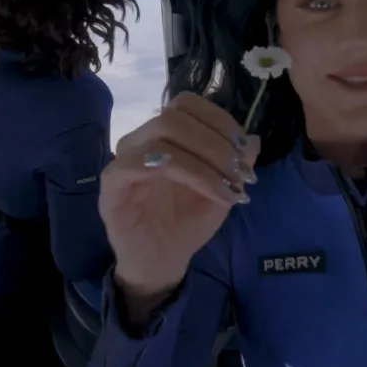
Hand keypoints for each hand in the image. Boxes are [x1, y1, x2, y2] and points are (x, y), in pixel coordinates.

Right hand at [101, 92, 259, 296]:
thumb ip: (236, 162)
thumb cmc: (187, 222)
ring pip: (162, 134)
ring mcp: (124, 157)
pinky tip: (210, 192)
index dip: (221, 121)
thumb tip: (254, 139)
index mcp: (165, 135)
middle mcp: (142, 139)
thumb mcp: (222, 189)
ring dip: (205, 159)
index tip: (245, 151)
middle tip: (240, 172)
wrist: (161, 261)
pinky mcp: (112, 182)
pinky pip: (137, 162)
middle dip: (216, 141)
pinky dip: (185, 173)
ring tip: (229, 187)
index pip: (188, 104)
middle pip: (175, 114)